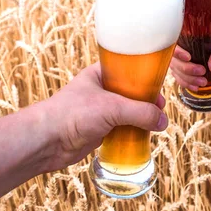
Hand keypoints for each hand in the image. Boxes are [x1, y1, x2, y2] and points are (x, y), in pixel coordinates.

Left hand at [35, 63, 167, 171]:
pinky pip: (120, 128)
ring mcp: (98, 111)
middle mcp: (100, 90)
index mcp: (100, 74)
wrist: (46, 141)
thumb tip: (163, 121)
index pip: (128, 70)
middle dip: (146, 101)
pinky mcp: (97, 130)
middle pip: (130, 93)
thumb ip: (140, 112)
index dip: (145, 78)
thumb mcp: (112, 107)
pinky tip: (142, 136)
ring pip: (126, 112)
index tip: (159, 88)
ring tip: (155, 124)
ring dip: (140, 118)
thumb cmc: (73, 114)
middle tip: (159, 109)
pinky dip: (131, 132)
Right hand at [170, 20, 210, 90]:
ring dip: (187, 79)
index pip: (173, 42)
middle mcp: (184, 45)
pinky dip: (187, 83)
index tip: (189, 57)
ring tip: (203, 82)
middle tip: (202, 72)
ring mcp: (185, 57)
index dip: (177, 52)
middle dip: (186, 69)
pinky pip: (182, 77)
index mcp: (189, 33)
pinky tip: (196, 87)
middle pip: (174, 60)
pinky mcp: (190, 66)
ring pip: (177, 70)